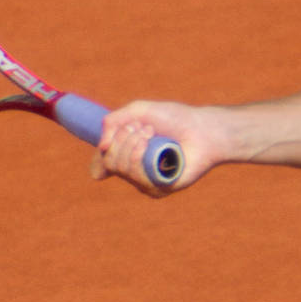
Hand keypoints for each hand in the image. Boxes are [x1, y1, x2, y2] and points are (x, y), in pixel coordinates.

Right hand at [90, 100, 229, 195]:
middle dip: (121, 139)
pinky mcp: (160, 189)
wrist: (201, 129)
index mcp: (128, 157)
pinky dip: (139, 156)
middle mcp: (135, 172)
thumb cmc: (173, 119)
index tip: (109, 140)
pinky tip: (153, 145)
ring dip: (131, 144)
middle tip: (144, 127)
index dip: (98, 158)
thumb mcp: (137, 112)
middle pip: (109, 162)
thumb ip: (112, 122)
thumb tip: (102, 147)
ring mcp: (146, 182)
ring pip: (120, 169)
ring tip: (150, 132)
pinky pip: (137, 178)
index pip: (101, 167)